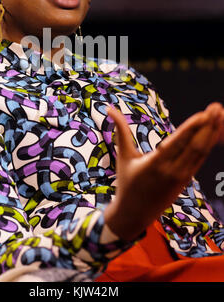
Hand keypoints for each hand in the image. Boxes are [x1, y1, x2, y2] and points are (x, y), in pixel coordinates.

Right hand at [104, 102, 223, 241]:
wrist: (134, 214)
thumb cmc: (126, 183)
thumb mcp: (123, 156)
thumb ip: (121, 130)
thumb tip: (109, 108)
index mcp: (154, 165)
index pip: (177, 143)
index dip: (191, 129)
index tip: (203, 114)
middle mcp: (171, 171)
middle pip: (194, 146)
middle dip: (207, 126)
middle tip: (216, 107)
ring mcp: (181, 177)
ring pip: (200, 152)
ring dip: (212, 133)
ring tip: (219, 115)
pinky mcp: (186, 179)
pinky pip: (199, 159)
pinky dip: (208, 144)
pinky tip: (214, 131)